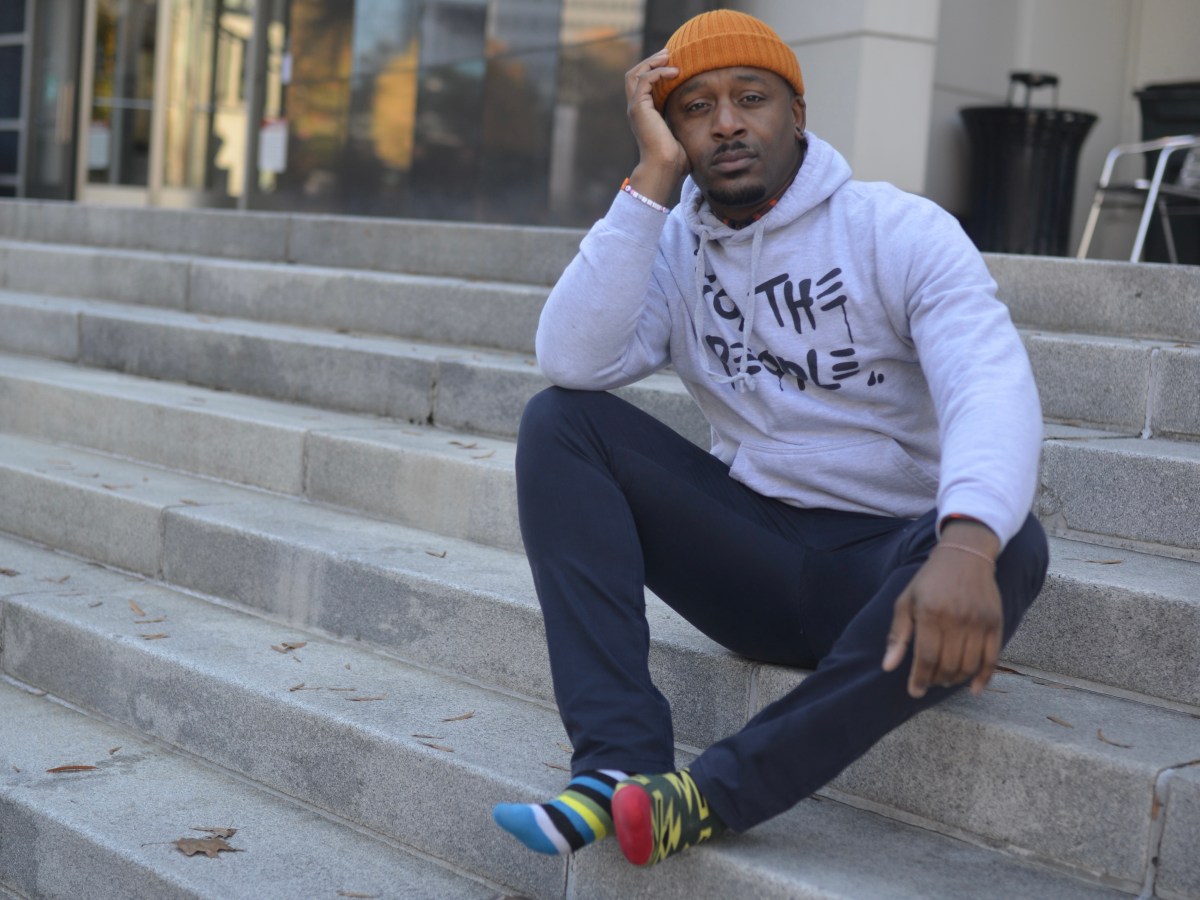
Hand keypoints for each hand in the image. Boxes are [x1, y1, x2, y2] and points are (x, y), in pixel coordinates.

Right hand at [624, 49, 690, 204]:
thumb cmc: (676, 159)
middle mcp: (637, 109)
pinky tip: (675, 72)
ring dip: (652, 62)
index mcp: (644, 114)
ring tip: (669, 56)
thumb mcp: (683, 134)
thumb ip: (687, 124)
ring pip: (636, 73)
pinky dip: (658, 72)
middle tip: (669, 53)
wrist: (664, 168)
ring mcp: (636, 108)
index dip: (655, 70)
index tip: (674, 63)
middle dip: (651, 61)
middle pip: (635, 74)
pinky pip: (645, 80)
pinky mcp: (639, 108)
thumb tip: (707, 122)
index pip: (643, 84)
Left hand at [881, 522, 1001, 697]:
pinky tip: (973, 689)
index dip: (920, 679)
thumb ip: (898, 635)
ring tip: (945, 679)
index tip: (914, 691)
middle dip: (936, 680)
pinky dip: (983, 678)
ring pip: (969, 665)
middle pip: (948, 665)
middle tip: (929, 682)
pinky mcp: (995, 623)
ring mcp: (979, 622)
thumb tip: (888, 667)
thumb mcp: (906, 601)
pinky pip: (992, 659)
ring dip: (956, 679)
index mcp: (931, 614)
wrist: (964, 556)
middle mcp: (957, 620)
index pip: (926, 657)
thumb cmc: (929, 580)